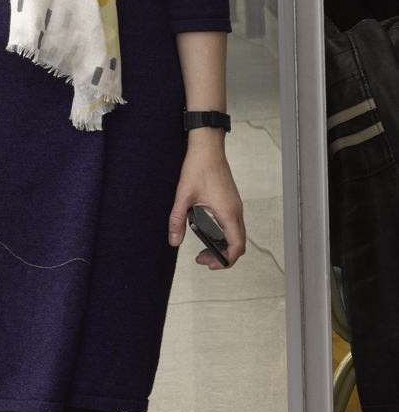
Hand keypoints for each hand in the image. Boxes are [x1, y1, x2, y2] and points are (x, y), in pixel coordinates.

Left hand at [169, 132, 246, 268]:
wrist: (207, 148)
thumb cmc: (198, 168)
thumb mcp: (183, 196)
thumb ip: (177, 220)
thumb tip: (173, 241)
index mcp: (228, 213)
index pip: (236, 246)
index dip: (226, 260)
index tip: (210, 264)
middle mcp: (236, 211)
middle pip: (238, 244)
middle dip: (222, 255)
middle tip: (202, 259)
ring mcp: (235, 206)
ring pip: (236, 234)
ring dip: (223, 245)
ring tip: (203, 248)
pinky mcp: (231, 201)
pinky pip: (233, 224)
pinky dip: (223, 234)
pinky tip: (205, 230)